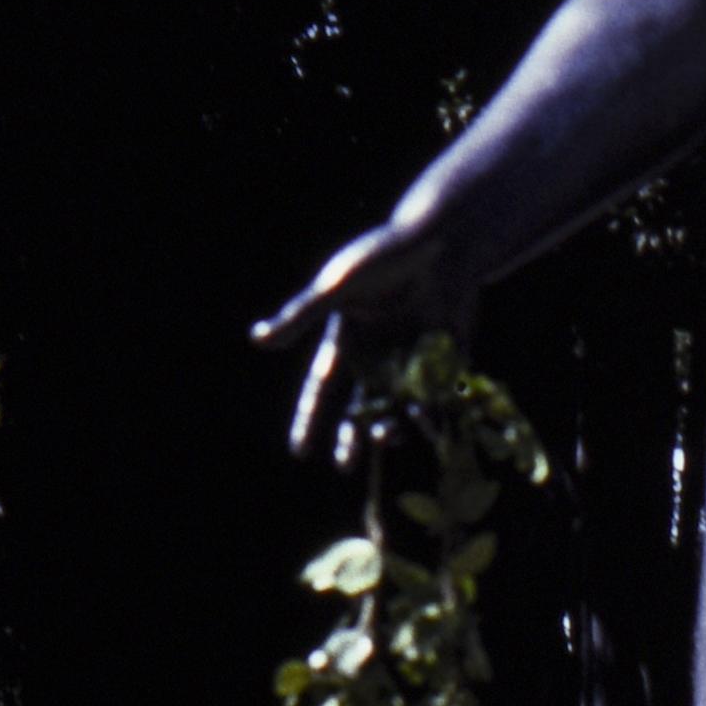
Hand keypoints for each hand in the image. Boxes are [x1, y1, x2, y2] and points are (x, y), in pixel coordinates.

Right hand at [253, 207, 476, 464]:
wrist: (444, 241)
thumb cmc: (384, 256)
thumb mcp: (338, 286)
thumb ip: (302, 316)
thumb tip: (257, 340)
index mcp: (348, 339)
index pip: (322, 388)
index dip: (309, 420)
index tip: (299, 452)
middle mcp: (379, 354)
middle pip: (360, 407)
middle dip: (353, 438)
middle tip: (346, 464)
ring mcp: (414, 358)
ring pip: (399, 407)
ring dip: (393, 427)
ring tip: (388, 436)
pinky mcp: (448, 357)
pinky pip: (439, 395)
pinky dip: (436, 414)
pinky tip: (431, 426)